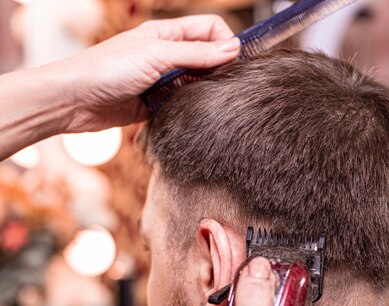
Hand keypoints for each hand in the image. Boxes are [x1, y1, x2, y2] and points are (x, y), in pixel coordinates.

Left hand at [44, 14, 239, 132]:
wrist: (73, 101)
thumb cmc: (105, 70)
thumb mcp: (156, 55)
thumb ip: (195, 53)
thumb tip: (232, 48)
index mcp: (166, 34)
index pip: (209, 29)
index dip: (225, 42)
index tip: (234, 61)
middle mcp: (166, 55)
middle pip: (207, 56)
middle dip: (219, 68)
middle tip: (225, 83)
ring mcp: (162, 79)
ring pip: (198, 82)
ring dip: (205, 90)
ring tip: (206, 99)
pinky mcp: (157, 103)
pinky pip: (184, 104)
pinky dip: (190, 108)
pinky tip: (192, 113)